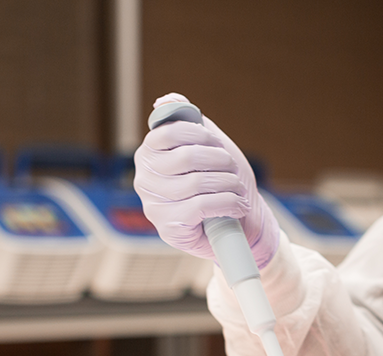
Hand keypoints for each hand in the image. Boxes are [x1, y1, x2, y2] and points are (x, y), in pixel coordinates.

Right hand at [133, 93, 279, 267]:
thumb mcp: (207, 146)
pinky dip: (227, 202)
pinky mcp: (168, 228)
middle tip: (233, 168)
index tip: (218, 144)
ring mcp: (154, 205)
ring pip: (196, 182)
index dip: (199, 135)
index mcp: (149, 154)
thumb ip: (190, 121)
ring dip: (228, 183)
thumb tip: (167, 100)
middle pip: (185, 157)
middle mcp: (144, 178)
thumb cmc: (219, 181)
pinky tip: (238, 204)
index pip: (167, 133)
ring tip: (238, 188)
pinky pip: (200, 206)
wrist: (235, 223)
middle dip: (219, 160)